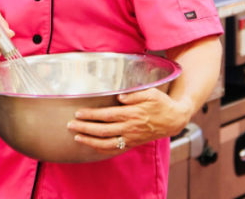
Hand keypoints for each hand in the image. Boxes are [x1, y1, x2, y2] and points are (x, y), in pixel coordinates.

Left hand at [68, 88, 191, 154]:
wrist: (174, 120)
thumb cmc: (162, 103)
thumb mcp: (151, 93)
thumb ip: (134, 95)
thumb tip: (120, 96)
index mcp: (132, 113)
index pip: (107, 115)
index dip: (91, 114)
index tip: (79, 113)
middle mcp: (130, 127)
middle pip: (103, 129)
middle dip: (85, 127)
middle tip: (71, 124)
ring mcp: (131, 137)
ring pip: (106, 142)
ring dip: (90, 140)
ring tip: (77, 137)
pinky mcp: (133, 143)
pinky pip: (115, 149)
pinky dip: (102, 150)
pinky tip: (93, 146)